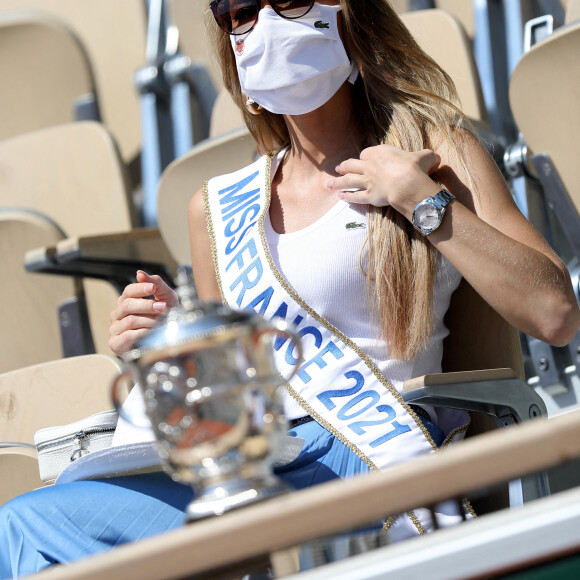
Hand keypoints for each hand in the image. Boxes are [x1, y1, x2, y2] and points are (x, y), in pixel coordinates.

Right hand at [108, 270, 178, 355]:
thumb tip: (139, 273)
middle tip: (163, 308)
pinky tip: (152, 334)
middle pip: (127, 305)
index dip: (140, 288)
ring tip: (161, 323)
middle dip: (146, 305)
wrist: (167, 342)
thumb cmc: (166, 318)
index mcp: (127, 301)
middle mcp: (118, 314)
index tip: (153, 288)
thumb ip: (156, 284)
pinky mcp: (115, 344)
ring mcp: (115, 329)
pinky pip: (127, 336)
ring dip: (149, 321)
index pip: (128, 291)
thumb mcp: (166, 298)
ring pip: (130, 320)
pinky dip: (143, 334)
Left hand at [327, 145, 441, 219]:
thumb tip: (435, 158)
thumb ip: (426, 157)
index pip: (366, 153)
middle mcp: (369, 166)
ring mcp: (367, 182)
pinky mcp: (369, 196)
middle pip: (351, 165)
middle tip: (337, 168)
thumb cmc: (416, 167)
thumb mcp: (425, 156)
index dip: (364, 157)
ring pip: (348, 181)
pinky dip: (348, 197)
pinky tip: (341, 197)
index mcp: (379, 152)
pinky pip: (356, 197)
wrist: (407, 182)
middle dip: (343, 167)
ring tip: (328, 184)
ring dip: (337, 182)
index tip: (363, 159)